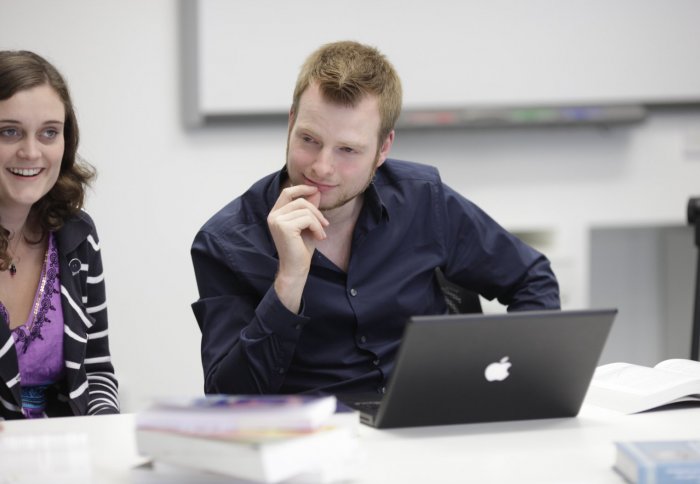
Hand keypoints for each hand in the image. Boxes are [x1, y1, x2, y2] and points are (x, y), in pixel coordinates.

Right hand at [268, 184, 328, 311]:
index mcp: (276, 214)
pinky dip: (317, 228)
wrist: (296, 269)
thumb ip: (309, 209)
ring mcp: (277, 221)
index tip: (316, 190)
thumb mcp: (307, 225)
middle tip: (325, 223)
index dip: (302, 188)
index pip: (287, 192)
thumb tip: (316, 191)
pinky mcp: (284, 227)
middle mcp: (273, 216)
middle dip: (316, 210)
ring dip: (318, 222)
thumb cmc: (301, 249)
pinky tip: (319, 238)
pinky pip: (307, 219)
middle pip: (300, 200)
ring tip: (321, 234)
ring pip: (305, 210)